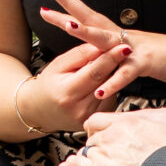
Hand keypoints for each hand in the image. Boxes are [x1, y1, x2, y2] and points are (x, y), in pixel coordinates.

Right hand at [12, 38, 133, 135]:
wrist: (40, 110)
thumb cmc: (49, 84)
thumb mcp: (59, 64)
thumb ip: (80, 54)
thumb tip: (101, 45)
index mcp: (68, 93)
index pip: (95, 72)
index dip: (111, 58)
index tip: (124, 47)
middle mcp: (80, 109)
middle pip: (105, 81)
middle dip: (115, 64)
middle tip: (124, 49)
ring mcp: (88, 117)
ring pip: (109, 90)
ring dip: (111, 76)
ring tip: (105, 67)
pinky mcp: (95, 120)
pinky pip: (108, 99)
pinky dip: (107, 88)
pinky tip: (100, 83)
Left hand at [41, 0, 165, 94]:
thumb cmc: (164, 55)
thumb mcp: (135, 52)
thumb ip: (117, 53)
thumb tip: (102, 54)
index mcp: (118, 34)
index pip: (90, 17)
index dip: (70, 6)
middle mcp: (123, 36)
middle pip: (92, 21)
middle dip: (68, 14)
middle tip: (47, 5)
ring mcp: (134, 48)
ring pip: (107, 40)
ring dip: (88, 34)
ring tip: (69, 28)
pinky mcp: (147, 62)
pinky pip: (127, 73)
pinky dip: (114, 82)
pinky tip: (100, 90)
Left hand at [59, 105, 165, 165]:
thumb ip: (148, 123)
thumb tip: (146, 125)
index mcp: (126, 122)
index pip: (96, 121)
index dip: (97, 131)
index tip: (102, 139)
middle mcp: (111, 136)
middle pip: (91, 140)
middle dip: (97, 149)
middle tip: (108, 161)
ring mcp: (103, 155)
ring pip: (84, 155)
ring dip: (90, 162)